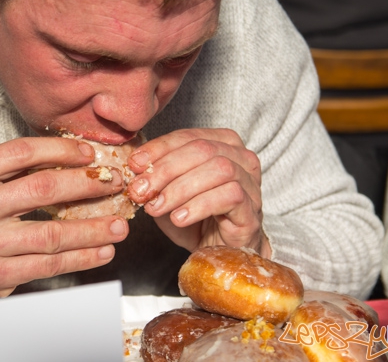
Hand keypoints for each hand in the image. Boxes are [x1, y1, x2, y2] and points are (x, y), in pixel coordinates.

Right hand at [0, 137, 129, 305]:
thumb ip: (1, 170)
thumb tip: (60, 158)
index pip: (22, 152)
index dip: (61, 150)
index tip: (89, 153)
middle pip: (43, 188)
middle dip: (88, 184)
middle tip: (114, 183)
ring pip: (53, 233)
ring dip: (93, 228)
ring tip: (119, 224)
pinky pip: (48, 265)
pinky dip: (80, 258)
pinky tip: (100, 252)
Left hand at [125, 128, 268, 256]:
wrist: (218, 252)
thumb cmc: (195, 217)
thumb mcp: (167, 191)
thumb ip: (155, 176)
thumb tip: (135, 166)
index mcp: (220, 143)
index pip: (187, 136)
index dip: (158, 148)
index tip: (134, 165)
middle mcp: (240, 157)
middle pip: (202, 150)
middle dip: (165, 169)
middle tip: (141, 191)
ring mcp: (250, 182)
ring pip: (218, 169)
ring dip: (180, 189)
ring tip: (157, 208)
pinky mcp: (252, 208)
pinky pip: (229, 196)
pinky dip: (199, 205)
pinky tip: (179, 218)